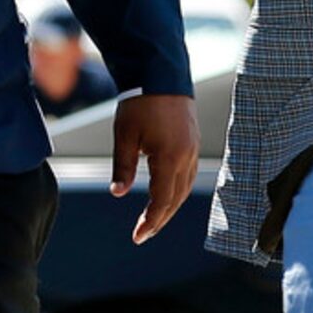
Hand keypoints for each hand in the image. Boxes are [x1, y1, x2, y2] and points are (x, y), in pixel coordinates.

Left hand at [110, 95, 200, 244]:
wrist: (161, 75)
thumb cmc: (140, 103)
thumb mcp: (125, 136)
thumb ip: (123, 167)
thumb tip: (118, 193)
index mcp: (170, 158)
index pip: (162, 201)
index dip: (150, 221)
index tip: (138, 237)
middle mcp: (187, 158)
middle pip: (176, 200)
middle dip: (160, 220)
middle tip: (144, 234)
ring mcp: (193, 151)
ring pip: (185, 190)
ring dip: (170, 208)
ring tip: (154, 220)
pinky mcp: (193, 144)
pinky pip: (188, 176)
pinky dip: (177, 192)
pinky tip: (166, 195)